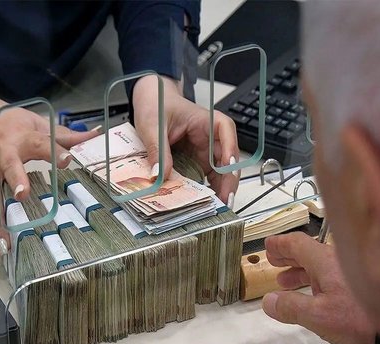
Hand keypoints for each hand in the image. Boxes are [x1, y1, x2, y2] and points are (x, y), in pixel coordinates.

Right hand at [0, 96, 98, 257]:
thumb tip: (95, 135)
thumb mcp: (36, 122)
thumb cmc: (10, 122)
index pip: (41, 142)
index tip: (68, 160)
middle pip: (8, 166)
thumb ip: (64, 135)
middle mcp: (2, 153)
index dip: (54, 150)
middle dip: (15, 179)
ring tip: (7, 243)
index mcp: (23, 137)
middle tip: (23, 195)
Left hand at [132, 75, 239, 204]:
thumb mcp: (152, 126)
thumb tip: (159, 176)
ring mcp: (204, 150)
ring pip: (219, 171)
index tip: (228, 166)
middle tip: (225, 199)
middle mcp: (210, 137)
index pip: (226, 131)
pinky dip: (205, 189)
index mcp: (205, 120)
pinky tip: (204, 203)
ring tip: (217, 207)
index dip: (230, 149)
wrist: (150, 101)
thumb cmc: (156, 104)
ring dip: (219, 189)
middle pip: (227, 157)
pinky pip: (205, 177)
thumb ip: (157, 150)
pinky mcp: (196, 161)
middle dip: (228, 179)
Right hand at [262, 232, 375, 343]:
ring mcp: (349, 271)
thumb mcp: (317, 315)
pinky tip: (311, 293)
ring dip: (299, 270)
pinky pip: (329, 274)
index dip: (280, 244)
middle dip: (288, 256)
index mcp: (324, 260)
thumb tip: (268, 301)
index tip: (268, 245)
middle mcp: (336, 260)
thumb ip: (290, 307)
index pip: (296, 243)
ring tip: (285, 281)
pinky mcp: (358, 284)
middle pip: (307, 252)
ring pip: (319, 264)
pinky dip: (314, 279)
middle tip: (273, 259)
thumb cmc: (358, 317)